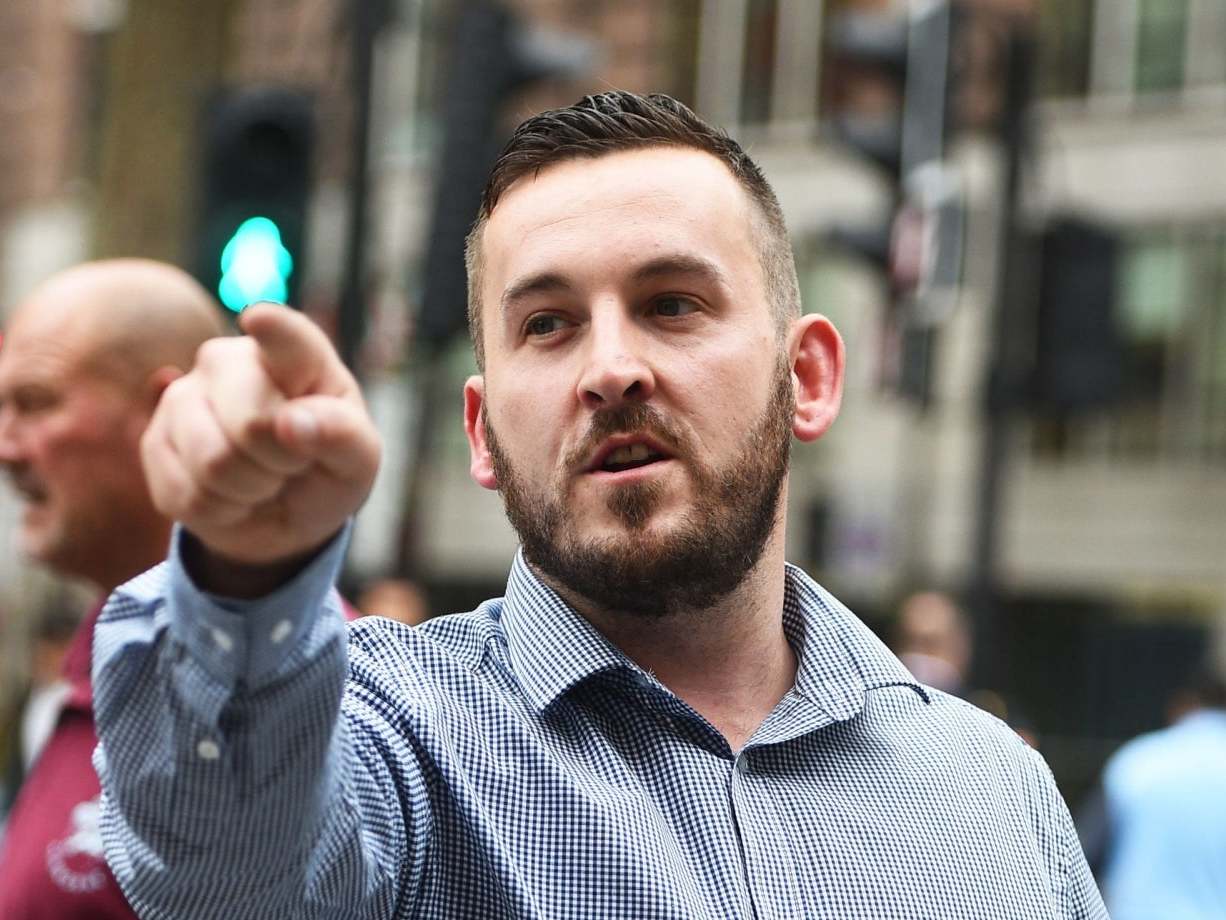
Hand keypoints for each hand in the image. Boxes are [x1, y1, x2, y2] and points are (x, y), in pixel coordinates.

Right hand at [141, 303, 380, 592]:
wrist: (283, 513)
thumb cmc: (327, 470)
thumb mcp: (357, 459)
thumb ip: (341, 435)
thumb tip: (292, 423)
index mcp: (295, 355)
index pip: (286, 337)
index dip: (273, 329)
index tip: (259, 319)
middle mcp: (230, 361)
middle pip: (251, 423)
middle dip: (280, 463)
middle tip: (292, 466)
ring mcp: (184, 396)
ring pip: (213, 462)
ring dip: (249, 490)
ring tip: (264, 480)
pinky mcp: (155, 442)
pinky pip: (187, 495)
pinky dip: (221, 511)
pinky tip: (232, 495)